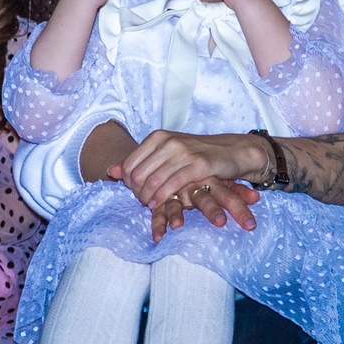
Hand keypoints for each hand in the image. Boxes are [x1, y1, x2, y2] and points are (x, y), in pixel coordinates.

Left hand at [111, 130, 267, 208]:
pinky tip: (157, 204)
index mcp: (157, 137)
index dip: (128, 183)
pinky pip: (172, 184)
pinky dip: (162, 196)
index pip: (130, 163)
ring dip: (147, 197)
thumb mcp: (165, 154)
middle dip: (136, 192)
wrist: (231, 151)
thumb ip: (139, 161)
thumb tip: (111, 171)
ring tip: (148, 206)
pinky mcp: (199, 164)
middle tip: (141, 202)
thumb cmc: (197, 155)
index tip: (135, 193)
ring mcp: (183, 152)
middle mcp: (168, 142)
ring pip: (153, 180)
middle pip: (139, 174)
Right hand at [150, 178, 260, 241]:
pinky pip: (157, 212)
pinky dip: (158, 224)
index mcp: (211, 181)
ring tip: (178, 226)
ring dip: (177, 214)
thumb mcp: (219, 179)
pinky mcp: (160, 199)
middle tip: (220, 222)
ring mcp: (175, 191)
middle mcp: (194, 185)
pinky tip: (159, 237)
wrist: (168, 154)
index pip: (229, 195)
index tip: (250, 224)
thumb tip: (257, 197)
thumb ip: (237, 190)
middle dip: (212, 210)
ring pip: (176, 203)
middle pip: (204, 199)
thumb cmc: (200, 173)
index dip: (239, 208)